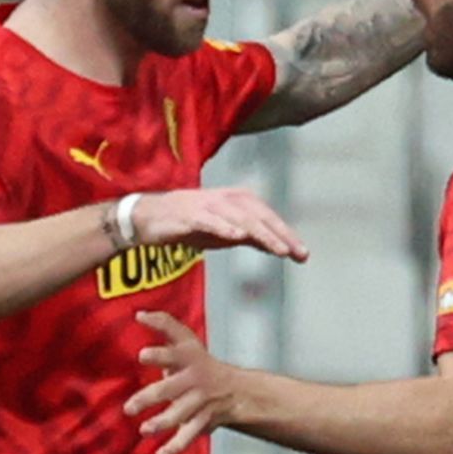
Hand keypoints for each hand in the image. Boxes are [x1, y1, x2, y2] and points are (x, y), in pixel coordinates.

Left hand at [125, 313, 261, 453]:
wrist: (236, 390)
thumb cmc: (200, 361)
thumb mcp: (186, 339)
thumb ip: (164, 324)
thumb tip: (137, 314)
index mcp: (188, 358)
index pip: (173, 353)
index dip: (159, 354)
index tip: (142, 355)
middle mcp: (193, 380)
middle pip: (170, 389)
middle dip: (150, 397)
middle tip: (129, 407)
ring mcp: (198, 402)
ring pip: (179, 415)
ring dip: (161, 423)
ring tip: (144, 430)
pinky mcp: (201, 422)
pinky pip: (188, 436)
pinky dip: (175, 447)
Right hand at [133, 183, 309, 263]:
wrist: (150, 218)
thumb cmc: (191, 223)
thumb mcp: (227, 232)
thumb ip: (252, 237)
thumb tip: (280, 247)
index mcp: (238, 201)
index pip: (269, 217)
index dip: (287, 234)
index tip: (303, 254)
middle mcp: (227, 199)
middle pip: (260, 216)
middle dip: (281, 235)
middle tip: (297, 253)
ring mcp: (208, 205)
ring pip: (241, 218)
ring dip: (261, 234)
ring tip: (278, 249)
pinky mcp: (189, 214)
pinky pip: (210, 220)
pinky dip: (224, 227)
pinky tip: (238, 236)